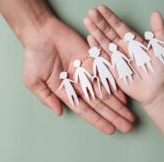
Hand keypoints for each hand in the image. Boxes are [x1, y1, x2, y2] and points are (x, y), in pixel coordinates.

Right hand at [21, 16, 134, 133]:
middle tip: (127, 127)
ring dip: (118, 104)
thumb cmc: (34, 57)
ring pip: (105, 90)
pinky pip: (107, 72)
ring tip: (130, 116)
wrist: (41, 33)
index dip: (97, 120)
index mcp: (64, 91)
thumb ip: (46, 98)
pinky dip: (116, 84)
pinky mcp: (92, 58)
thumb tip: (59, 113)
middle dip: (113, 116)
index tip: (110, 130)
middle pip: (99, 103)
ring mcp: (86, 71)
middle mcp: (78, 83)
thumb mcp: (33, 81)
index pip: (84, 109)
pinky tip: (126, 95)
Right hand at [84, 5, 163, 105]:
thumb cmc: (160, 70)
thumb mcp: (162, 47)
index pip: (118, 26)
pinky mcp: (111, 67)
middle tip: (91, 11)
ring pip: (103, 41)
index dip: (110, 17)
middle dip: (99, 21)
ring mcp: (115, 56)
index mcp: (132, 40)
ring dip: (95, 31)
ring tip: (87, 21)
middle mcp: (121, 47)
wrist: (155, 89)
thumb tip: (155, 13)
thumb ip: (158, 30)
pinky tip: (90, 38)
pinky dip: (95, 47)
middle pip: (108, 31)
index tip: (101, 8)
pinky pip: (101, 56)